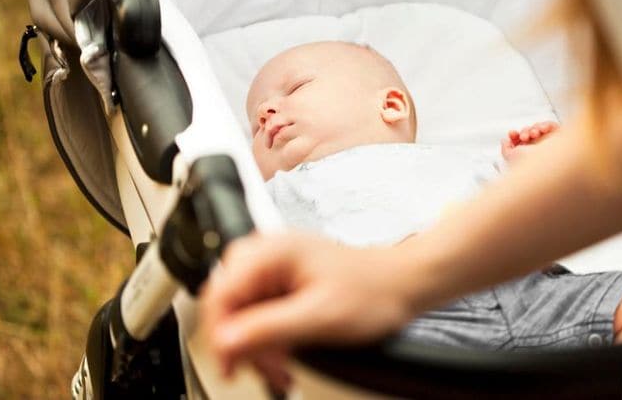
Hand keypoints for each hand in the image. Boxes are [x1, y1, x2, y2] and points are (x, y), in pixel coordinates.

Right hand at [200, 232, 414, 384]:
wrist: (402, 284)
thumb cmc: (373, 291)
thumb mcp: (319, 317)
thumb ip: (268, 328)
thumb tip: (225, 341)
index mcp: (271, 253)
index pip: (220, 295)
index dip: (220, 335)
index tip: (230, 365)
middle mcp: (268, 253)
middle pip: (226, 303)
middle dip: (240, 341)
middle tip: (263, 368)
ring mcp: (275, 265)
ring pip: (240, 309)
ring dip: (254, 342)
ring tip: (278, 366)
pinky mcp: (284, 279)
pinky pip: (258, 310)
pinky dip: (267, 335)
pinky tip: (283, 351)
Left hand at [501, 121, 559, 162]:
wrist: (547, 166)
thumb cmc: (530, 165)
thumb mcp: (511, 157)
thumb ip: (505, 149)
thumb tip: (504, 141)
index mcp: (527, 155)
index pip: (520, 141)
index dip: (514, 135)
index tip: (512, 134)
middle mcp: (538, 150)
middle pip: (529, 133)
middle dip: (525, 131)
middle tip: (524, 137)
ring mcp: (549, 144)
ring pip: (539, 128)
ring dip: (534, 128)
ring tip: (534, 134)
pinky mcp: (559, 139)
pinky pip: (552, 126)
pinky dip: (546, 125)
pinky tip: (542, 130)